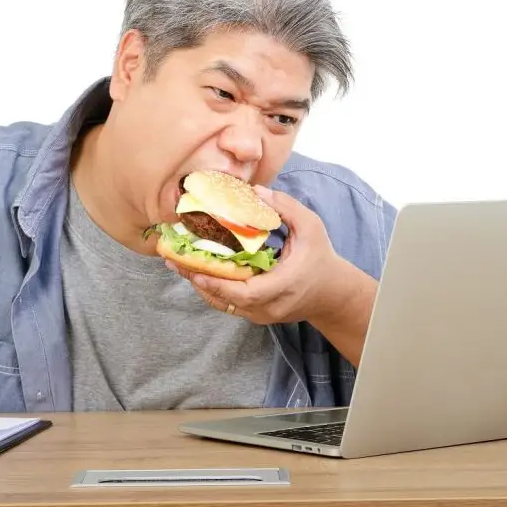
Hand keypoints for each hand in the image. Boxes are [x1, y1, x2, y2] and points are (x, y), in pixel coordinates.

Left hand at [167, 185, 345, 325]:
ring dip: (200, 286)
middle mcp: (270, 306)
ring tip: (178, 265)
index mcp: (284, 285)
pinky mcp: (257, 315)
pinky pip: (229, 306)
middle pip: (227, 302)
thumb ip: (285, 207)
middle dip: (199, 282)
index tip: (196, 270)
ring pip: (224, 306)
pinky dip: (211, 290)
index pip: (246, 294)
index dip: (218, 285)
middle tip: (175, 261)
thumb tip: (255, 191)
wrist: (332, 292)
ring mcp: (262, 315)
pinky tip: (196, 272)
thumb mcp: (310, 226)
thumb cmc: (320, 256)